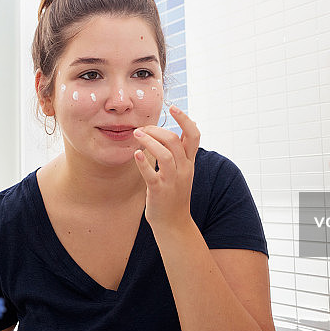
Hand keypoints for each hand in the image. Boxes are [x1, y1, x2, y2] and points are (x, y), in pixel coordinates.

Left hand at [133, 105, 199, 229]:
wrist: (173, 224)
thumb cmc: (174, 194)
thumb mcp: (182, 171)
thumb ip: (181, 153)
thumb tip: (179, 129)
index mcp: (189, 162)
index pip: (194, 135)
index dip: (185, 119)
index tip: (173, 107)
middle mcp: (183, 169)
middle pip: (175, 141)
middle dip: (157, 130)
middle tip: (142, 127)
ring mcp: (172, 181)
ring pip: (165, 155)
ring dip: (149, 141)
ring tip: (136, 134)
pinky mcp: (159, 191)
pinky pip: (152, 175)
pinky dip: (144, 163)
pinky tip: (135, 154)